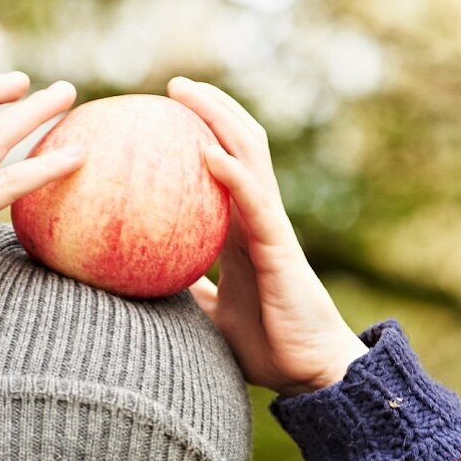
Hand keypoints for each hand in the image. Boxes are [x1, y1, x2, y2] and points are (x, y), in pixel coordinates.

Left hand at [167, 77, 366, 394]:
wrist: (311, 374)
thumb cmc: (268, 347)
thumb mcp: (212, 317)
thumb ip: (192, 294)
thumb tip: (149, 285)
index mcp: (242, 234)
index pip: (222, 170)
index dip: (199, 138)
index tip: (162, 117)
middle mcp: (257, 220)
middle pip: (237, 147)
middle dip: (208, 110)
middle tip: (171, 87)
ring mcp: (271, 228)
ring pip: (249, 157)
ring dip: (219, 119)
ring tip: (184, 92)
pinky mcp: (280, 247)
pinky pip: (255, 202)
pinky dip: (233, 174)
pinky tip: (205, 153)